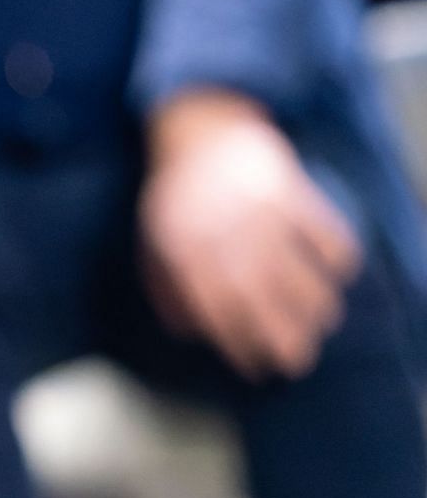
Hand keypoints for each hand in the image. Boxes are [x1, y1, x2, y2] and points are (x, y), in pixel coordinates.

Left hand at [139, 89, 361, 379]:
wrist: (200, 129)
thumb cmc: (176, 194)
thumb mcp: (156, 240)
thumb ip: (168, 286)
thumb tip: (188, 333)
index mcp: (185, 250)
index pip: (215, 308)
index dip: (238, 342)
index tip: (255, 368)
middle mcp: (222, 234)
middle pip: (260, 296)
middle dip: (283, 335)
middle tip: (299, 362)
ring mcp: (257, 210)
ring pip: (295, 267)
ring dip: (315, 302)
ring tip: (324, 324)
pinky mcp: (287, 187)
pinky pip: (321, 226)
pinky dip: (335, 252)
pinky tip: (340, 273)